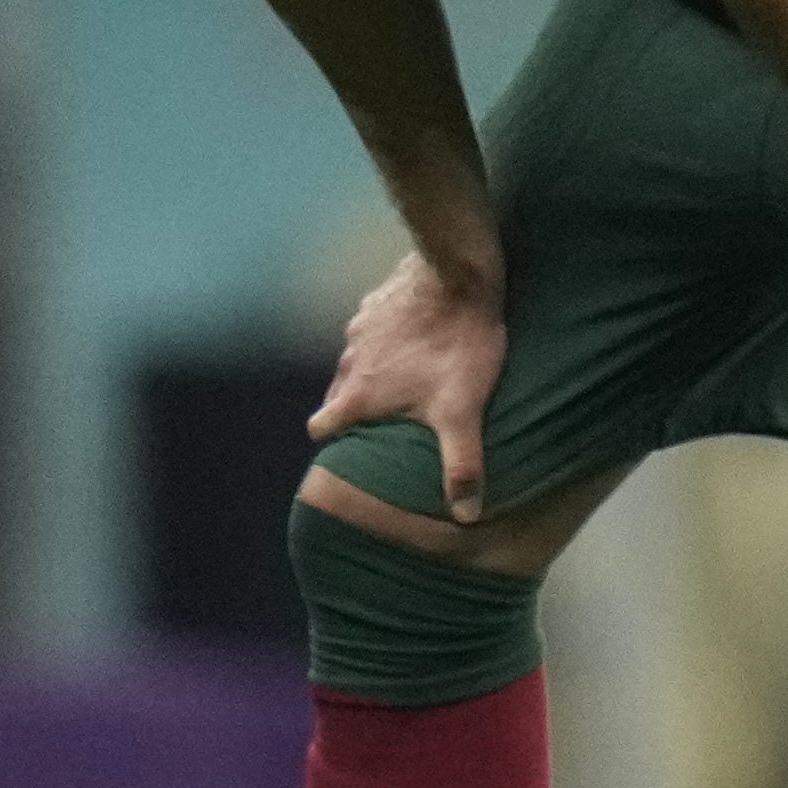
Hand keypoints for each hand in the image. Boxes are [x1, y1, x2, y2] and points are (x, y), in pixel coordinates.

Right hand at [311, 251, 510, 520]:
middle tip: (387, 418)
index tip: (348, 449)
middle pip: (339, 394)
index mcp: (359, 392)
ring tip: (411, 378)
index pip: (321, 428)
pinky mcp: (378, 300)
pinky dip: (391, 337)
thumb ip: (461, 464)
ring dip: (376, 370)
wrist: (459, 272)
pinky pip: (375, 327)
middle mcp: (349, 360)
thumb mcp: (462, 410)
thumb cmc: (458, 343)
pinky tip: (421, 337)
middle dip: (356, 408)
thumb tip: (465, 515)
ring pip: (357, 360)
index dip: (332, 441)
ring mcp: (360, 326)